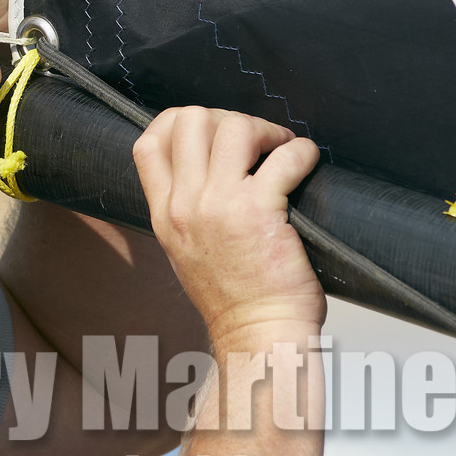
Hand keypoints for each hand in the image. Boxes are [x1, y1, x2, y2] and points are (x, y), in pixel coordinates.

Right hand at [133, 108, 324, 343]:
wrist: (257, 336)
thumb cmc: (233, 300)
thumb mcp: (186, 252)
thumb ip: (186, 211)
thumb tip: (207, 172)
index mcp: (164, 215)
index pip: (148, 144)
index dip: (178, 121)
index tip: (210, 129)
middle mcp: (184, 206)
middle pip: (190, 121)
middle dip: (228, 119)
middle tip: (255, 143)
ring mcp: (219, 207)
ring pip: (233, 127)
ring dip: (265, 130)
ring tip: (281, 150)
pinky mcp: (260, 211)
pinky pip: (284, 156)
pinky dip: (301, 151)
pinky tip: (306, 163)